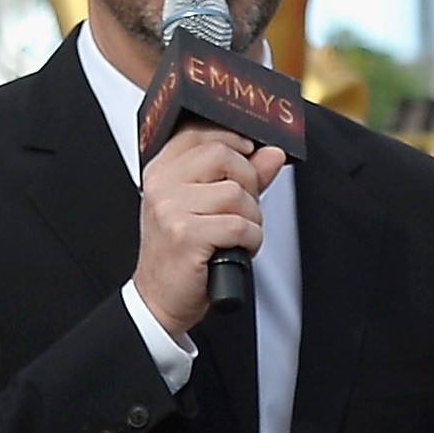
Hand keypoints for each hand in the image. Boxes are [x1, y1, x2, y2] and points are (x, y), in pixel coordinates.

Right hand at [134, 128, 263, 336]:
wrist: (160, 299)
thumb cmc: (183, 254)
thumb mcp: (206, 208)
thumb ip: (241, 177)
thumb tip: (273, 153)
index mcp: (161, 172)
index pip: (200, 133)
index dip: (234, 140)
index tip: (249, 155)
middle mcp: (161, 185)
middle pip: (224, 156)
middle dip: (249, 183)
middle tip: (244, 210)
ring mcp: (171, 209)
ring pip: (237, 194)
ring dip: (252, 219)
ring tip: (236, 237)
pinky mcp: (185, 235)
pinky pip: (240, 225)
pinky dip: (250, 241)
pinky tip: (236, 250)